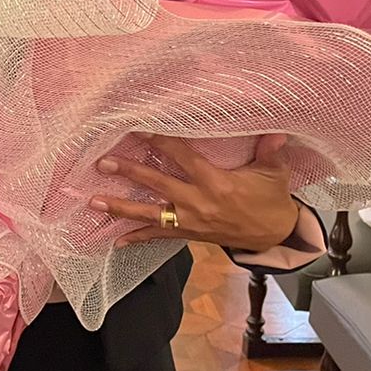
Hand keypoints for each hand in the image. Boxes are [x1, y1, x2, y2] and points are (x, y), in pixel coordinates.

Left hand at [88, 133, 297, 252]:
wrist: (275, 236)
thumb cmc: (272, 199)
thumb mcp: (274, 173)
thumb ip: (270, 151)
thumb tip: (276, 130)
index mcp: (217, 184)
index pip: (183, 158)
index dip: (161, 142)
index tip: (139, 129)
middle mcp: (198, 203)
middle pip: (158, 184)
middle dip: (129, 173)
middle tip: (103, 163)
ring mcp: (191, 222)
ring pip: (150, 215)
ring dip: (121, 208)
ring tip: (94, 202)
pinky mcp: (189, 234)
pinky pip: (159, 236)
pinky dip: (137, 238)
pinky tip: (115, 241)